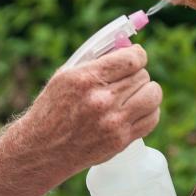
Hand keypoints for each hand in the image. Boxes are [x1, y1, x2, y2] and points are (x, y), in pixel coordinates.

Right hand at [12, 45, 162, 176]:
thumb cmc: (52, 108)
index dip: (138, 55)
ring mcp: (113, 123)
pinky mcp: (120, 140)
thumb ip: (96, 60)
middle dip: (137, 73)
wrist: (42, 148)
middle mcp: (101, 101)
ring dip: (147, 91)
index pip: (131, 59)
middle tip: (127, 78)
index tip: (136, 56)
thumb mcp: (66, 76)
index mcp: (86, 79)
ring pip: (153, 95)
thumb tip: (127, 46)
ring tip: (135, 93)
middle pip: (142, 76)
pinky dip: (149, 110)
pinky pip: (152, 118)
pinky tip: (137, 109)